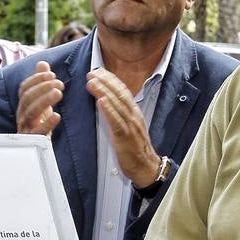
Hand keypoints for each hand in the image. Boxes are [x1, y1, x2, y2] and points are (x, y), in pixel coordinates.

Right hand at [15, 61, 62, 134]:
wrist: (36, 149)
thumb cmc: (39, 122)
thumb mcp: (41, 101)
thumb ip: (41, 83)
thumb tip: (42, 63)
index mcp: (24, 105)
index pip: (24, 88)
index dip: (36, 79)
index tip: (51, 74)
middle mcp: (22, 115)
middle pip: (27, 98)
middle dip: (42, 88)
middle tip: (59, 83)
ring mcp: (26, 128)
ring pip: (31, 113)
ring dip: (45, 101)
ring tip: (59, 93)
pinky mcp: (33, 141)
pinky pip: (37, 132)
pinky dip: (47, 124)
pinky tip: (57, 116)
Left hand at [86, 68, 160, 186]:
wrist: (146, 168)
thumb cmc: (135, 149)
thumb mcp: (128, 128)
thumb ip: (119, 115)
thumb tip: (106, 103)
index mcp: (134, 113)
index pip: (123, 91)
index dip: (111, 80)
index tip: (99, 71)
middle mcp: (134, 116)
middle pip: (120, 93)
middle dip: (106, 81)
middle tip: (92, 72)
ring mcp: (130, 125)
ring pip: (117, 104)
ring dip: (104, 91)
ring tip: (92, 82)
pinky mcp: (125, 137)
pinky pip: (116, 121)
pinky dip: (108, 110)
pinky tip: (100, 101)